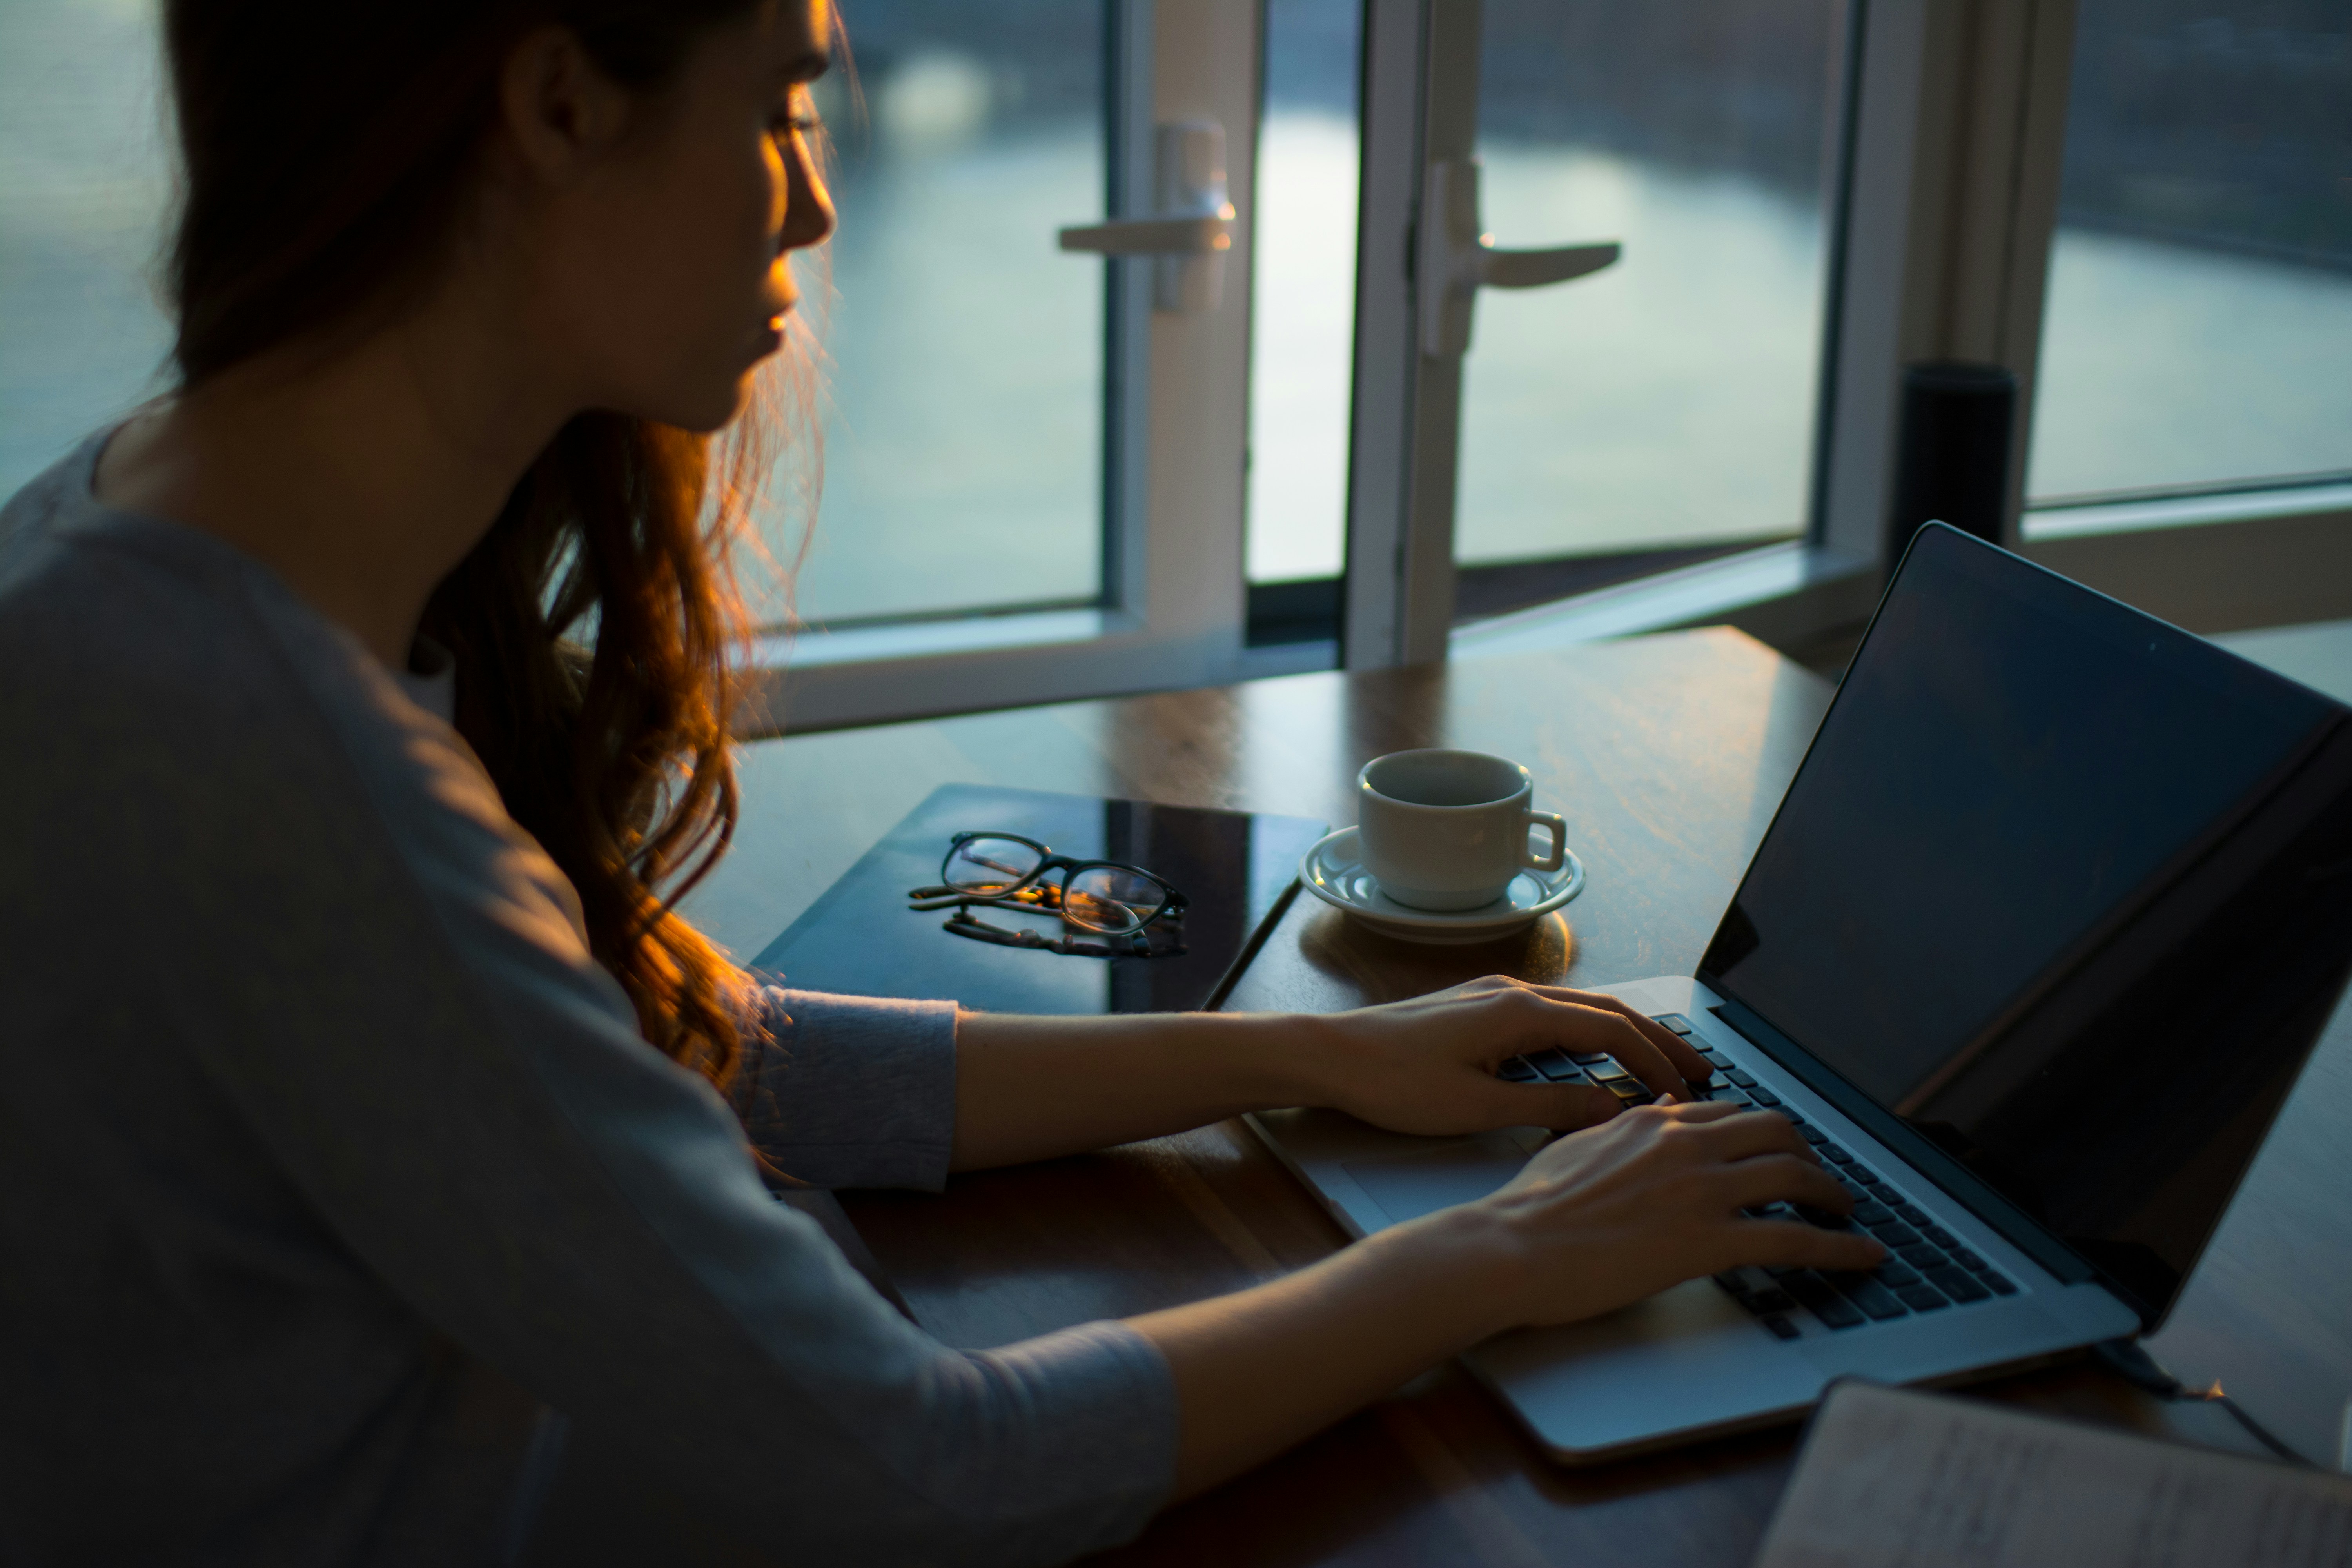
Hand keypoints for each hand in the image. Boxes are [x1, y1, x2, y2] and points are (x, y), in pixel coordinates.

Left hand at [1292, 976, 1717, 1137]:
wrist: (1329, 1055)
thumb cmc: (1392, 1082)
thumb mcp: (1476, 1107)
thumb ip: (1548, 1109)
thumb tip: (1611, 1111)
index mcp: (1519, 1012)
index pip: (1611, 1031)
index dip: (1656, 1063)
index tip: (1687, 1095)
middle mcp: (1513, 993)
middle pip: (1607, 1010)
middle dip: (1658, 1039)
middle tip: (1702, 1069)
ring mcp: (1494, 996)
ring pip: (1580, 1009)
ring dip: (1625, 1034)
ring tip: (1661, 1064)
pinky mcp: (1478, 1007)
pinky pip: (1552, 1014)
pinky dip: (1588, 1033)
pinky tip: (1596, 1057)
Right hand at [1445, 1100, 1886, 1328]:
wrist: (1511, 1248)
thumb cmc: (1530, 1207)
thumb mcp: (1576, 1146)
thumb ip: (1622, 1129)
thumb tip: (1655, 1112)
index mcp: (1651, 1122)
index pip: (1729, 1113)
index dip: (1762, 1132)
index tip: (1777, 1148)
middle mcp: (1684, 1144)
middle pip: (1775, 1131)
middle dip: (1808, 1152)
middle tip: (1819, 1178)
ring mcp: (1700, 1190)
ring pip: (1795, 1175)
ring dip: (1833, 1194)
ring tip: (1847, 1212)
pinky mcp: (1708, 1241)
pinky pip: (1795, 1239)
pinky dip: (1841, 1248)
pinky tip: (1865, 1256)